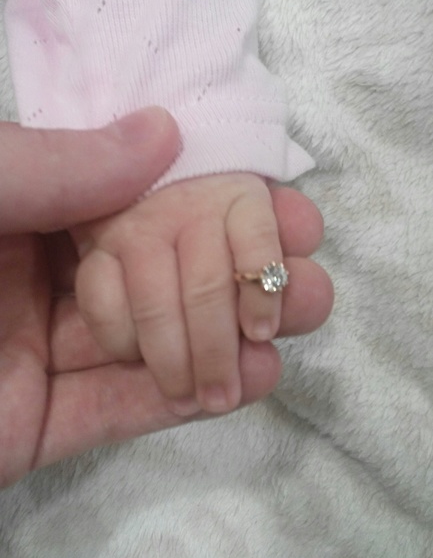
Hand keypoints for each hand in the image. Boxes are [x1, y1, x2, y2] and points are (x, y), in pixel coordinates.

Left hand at [1, 179, 331, 487]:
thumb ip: (59, 165)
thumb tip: (163, 131)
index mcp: (29, 214)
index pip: (142, 203)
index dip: (218, 204)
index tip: (286, 211)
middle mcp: (43, 279)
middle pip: (160, 274)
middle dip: (236, 279)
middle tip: (303, 285)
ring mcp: (42, 355)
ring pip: (152, 343)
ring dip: (227, 340)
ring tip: (289, 334)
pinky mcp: (38, 427)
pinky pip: (120, 410)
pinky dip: (187, 398)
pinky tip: (253, 381)